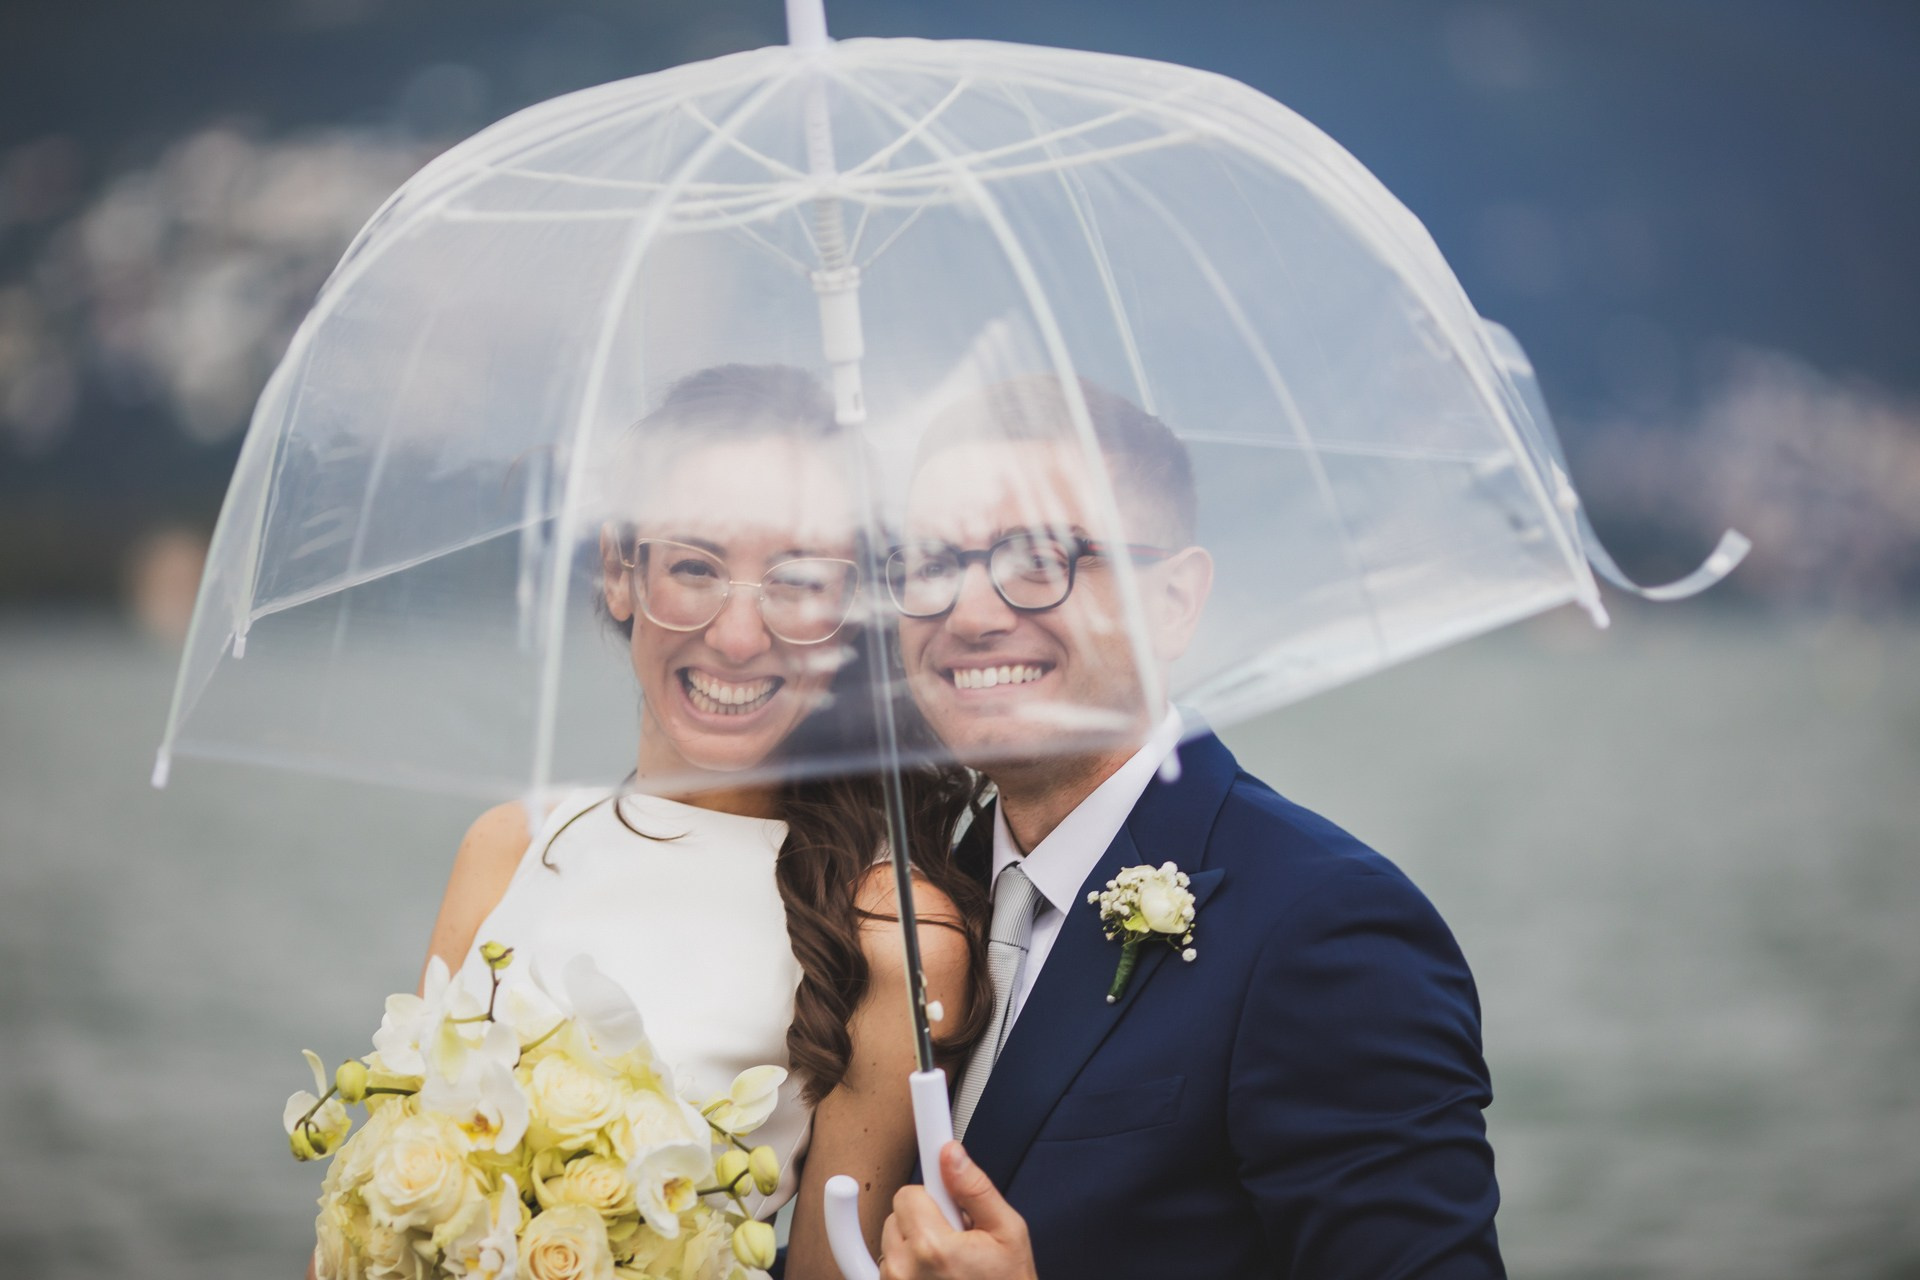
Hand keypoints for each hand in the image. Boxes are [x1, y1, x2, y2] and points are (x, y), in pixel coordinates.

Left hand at [878, 1142, 1037, 1279]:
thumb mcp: (1009, 1234)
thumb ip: (976, 1190)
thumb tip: (951, 1154)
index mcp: (935, 1248)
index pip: (910, 1192)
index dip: (922, 1176)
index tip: (905, 1120)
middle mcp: (905, 1270)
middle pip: (900, 1213)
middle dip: (926, 1216)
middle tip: (958, 1237)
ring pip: (892, 1239)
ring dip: (915, 1244)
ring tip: (949, 1263)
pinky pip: (881, 1265)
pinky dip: (900, 1264)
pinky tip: (924, 1267)